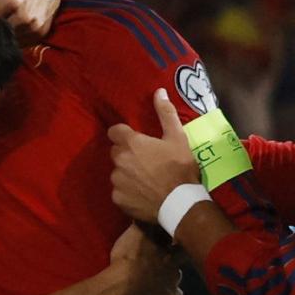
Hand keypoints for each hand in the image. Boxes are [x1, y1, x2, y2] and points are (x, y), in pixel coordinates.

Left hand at [108, 89, 200, 223]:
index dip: (124, 134)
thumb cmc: (179, 167)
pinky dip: (128, 192)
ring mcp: (116, 181)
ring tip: (146, 179)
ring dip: (127, 173)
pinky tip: (143, 194)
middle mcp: (118, 160)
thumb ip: (165, 113)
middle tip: (146, 161)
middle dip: (127, 154)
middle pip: (116, 152)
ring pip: (118, 173)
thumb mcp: (177, 138)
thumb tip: (159, 91)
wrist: (180, 203)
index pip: (114, 131)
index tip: (136, 140)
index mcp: (131, 143)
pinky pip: (119, 191)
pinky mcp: (117, 199)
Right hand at [108, 223, 182, 294]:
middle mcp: (174, 275)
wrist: (122, 288)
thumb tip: (150, 213)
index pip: (181, 250)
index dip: (178, 249)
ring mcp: (169, 294)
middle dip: (172, 272)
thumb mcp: (135, 234)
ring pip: (176, 293)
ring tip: (157, 289)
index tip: (173, 247)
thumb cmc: (129, 259)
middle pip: (178, 273)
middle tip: (160, 271)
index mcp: (170, 257)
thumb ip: (144, 225)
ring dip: (169, 290)